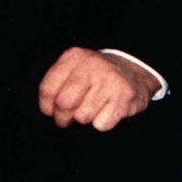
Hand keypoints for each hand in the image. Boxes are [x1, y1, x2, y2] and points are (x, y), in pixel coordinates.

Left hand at [37, 47, 156, 129]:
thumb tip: (48, 111)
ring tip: (92, 109)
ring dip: (85, 120)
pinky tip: (108, 111)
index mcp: (74, 56)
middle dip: (62, 119)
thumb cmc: (95, 78)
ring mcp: (109, 80)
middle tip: (66, 120)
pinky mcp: (124, 97)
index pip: (47, 89)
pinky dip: (102, 123)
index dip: (46, 107)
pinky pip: (101, 125)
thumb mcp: (74, 70)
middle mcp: (92, 65)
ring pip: (82, 117)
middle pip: (64, 103)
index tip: (51, 111)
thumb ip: (57, 85)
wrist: (134, 73)